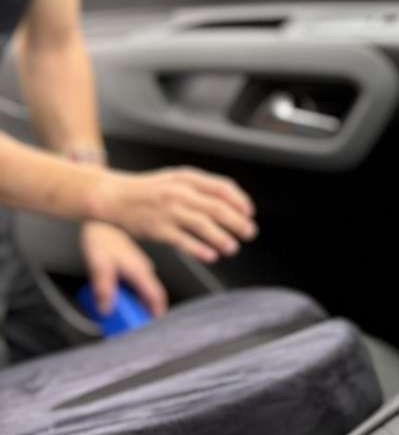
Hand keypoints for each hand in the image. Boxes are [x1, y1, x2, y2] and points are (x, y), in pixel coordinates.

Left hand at [80, 221, 167, 318]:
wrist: (101, 220)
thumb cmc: (102, 238)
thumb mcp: (99, 265)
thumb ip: (104, 289)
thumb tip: (106, 309)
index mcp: (140, 271)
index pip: (156, 296)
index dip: (157, 312)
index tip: (155, 325)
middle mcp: (143, 269)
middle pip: (149, 297)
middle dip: (142, 312)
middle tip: (130, 323)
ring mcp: (139, 266)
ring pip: (142, 290)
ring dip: (134, 303)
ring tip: (119, 310)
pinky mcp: (132, 264)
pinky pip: (136, 284)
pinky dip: (130, 294)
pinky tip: (116, 295)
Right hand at [91, 166, 256, 263]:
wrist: (112, 195)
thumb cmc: (147, 190)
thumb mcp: (175, 179)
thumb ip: (200, 188)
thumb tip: (231, 202)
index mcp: (186, 178)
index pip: (222, 187)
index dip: (240, 201)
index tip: (249, 213)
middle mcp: (179, 192)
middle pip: (217, 208)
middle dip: (238, 222)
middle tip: (249, 232)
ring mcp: (168, 211)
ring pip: (203, 225)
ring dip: (222, 238)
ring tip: (233, 248)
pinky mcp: (157, 229)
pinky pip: (183, 241)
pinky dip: (199, 249)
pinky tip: (211, 256)